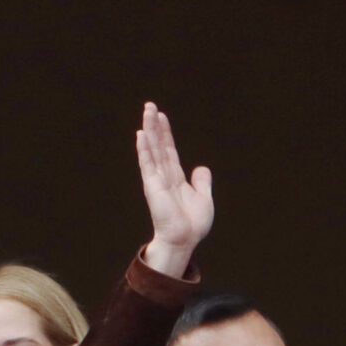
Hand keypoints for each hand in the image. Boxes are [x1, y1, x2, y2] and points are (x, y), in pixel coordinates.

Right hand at [136, 102, 213, 277]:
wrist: (185, 239)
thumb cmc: (193, 224)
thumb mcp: (204, 198)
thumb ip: (202, 182)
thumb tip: (201, 167)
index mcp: (175, 177)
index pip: (169, 149)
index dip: (165, 132)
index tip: (161, 116)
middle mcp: (164, 175)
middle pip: (158, 144)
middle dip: (154, 125)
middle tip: (149, 105)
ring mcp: (157, 179)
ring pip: (151, 149)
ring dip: (149, 130)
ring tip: (147, 112)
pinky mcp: (152, 186)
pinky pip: (147, 164)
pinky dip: (144, 149)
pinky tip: (141, 134)